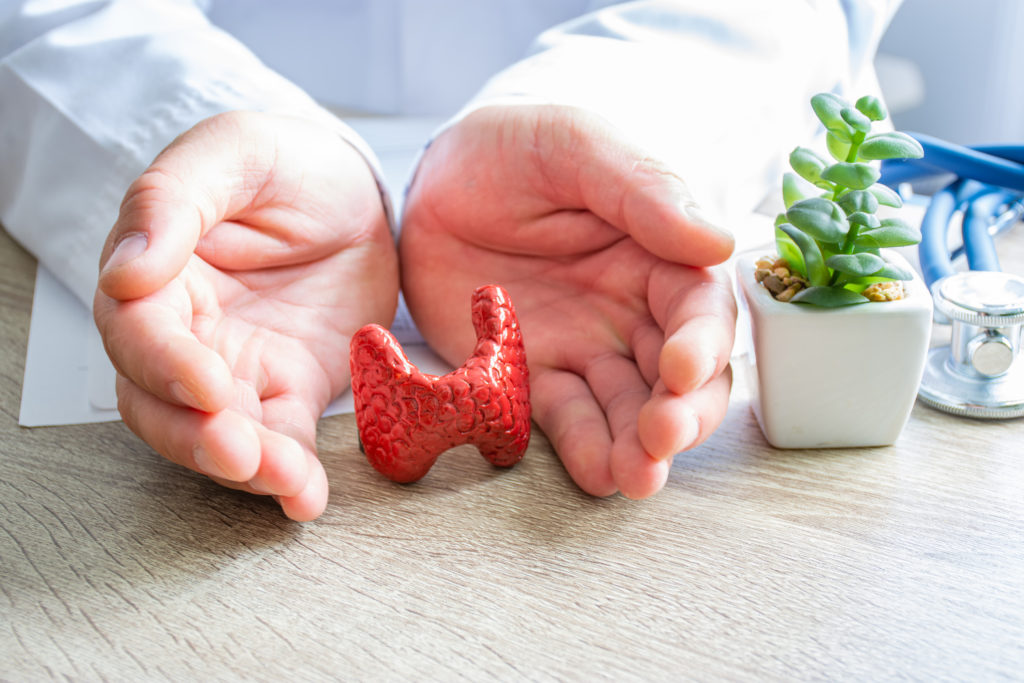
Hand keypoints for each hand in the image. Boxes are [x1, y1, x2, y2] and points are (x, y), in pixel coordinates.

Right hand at [94, 111, 397, 520]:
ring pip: (216, 434)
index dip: (164, 363)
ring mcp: (236, 368)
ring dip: (246, 467)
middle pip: (160, 401)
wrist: (352, 195)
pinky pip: (281, 440)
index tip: (206, 383)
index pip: (136, 329)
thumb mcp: (233, 153)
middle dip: (195, 436)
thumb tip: (124, 270)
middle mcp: (186, 332)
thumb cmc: (284, 166)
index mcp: (157, 273)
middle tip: (239, 451)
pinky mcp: (288, 390)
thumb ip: (172, 200)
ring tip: (286, 481)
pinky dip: (292, 475)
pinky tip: (307, 498)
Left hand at [400, 105, 735, 498]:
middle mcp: (633, 310)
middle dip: (680, 412)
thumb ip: (642, 189)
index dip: (701, 343)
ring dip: (639, 448)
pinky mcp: (531, 377)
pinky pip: (566, 419)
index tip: (682, 368)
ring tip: (636, 478)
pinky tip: (598, 475)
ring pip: (629, 409)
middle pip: (680, 375)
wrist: (436, 179)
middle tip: (662, 438)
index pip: (700, 307)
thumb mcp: (575, 147)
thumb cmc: (515, 149)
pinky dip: (585, 450)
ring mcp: (584, 348)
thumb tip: (717, 239)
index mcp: (660, 253)